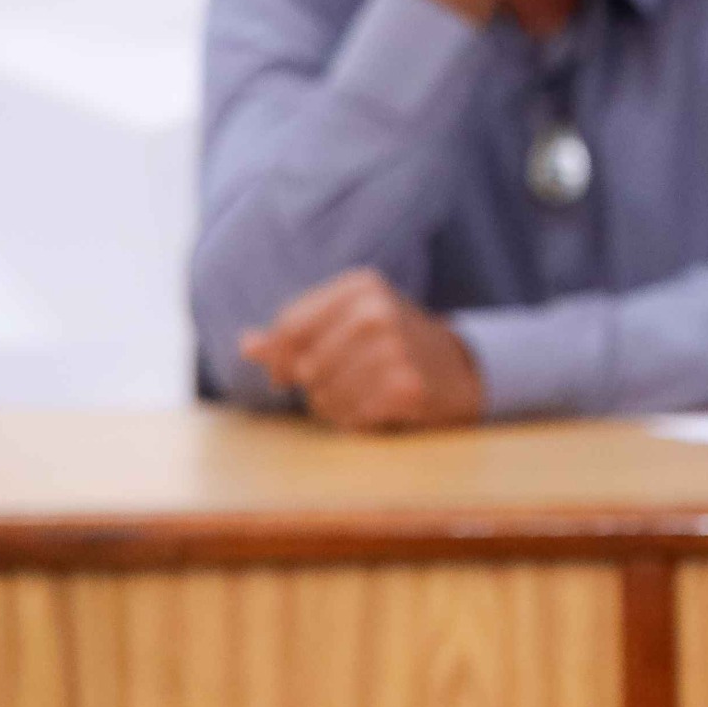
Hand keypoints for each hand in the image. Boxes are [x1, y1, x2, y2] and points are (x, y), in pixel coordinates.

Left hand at [240, 268, 484, 429]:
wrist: (460, 369)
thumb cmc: (391, 344)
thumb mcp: (347, 323)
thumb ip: (296, 334)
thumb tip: (247, 347)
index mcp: (360, 287)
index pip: (291, 327)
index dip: (279, 358)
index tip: (283, 376)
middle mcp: (377, 312)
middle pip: (306, 365)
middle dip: (313, 384)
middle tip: (336, 386)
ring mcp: (396, 349)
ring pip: (325, 394)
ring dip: (332, 405)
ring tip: (356, 398)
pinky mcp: (407, 386)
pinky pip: (351, 414)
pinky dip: (354, 419)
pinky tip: (372, 410)